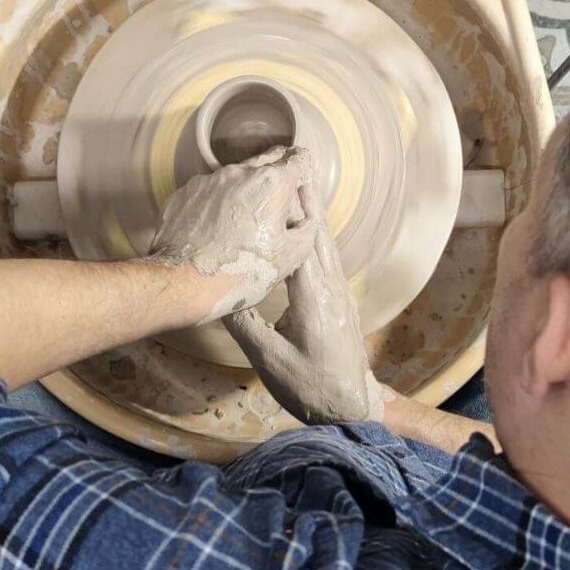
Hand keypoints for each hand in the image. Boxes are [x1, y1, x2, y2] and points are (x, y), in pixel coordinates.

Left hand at [149, 146, 318, 324]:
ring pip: (237, 175)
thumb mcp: (291, 257)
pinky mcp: (186, 192)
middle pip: (267, 160)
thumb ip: (307, 229)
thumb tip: (305, 220)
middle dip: (276, 178)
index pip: (298, 159)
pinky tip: (218, 229)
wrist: (183, 283)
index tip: (300, 184)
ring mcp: (209, 180)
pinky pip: (210, 190)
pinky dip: (218, 202)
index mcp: (271, 184)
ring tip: (243, 225)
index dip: (303, 171)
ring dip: (245, 191)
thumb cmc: (240, 272)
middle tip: (276, 206)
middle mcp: (240, 172)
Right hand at [223, 176, 383, 423]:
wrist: (352, 408)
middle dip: (307, 198)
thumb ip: (245, 325)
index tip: (283, 180)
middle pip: (318, 235)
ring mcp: (339, 294)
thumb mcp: (270, 362)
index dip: (292, 211)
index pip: (300, 245)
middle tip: (297, 161)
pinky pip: (326, 258)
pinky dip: (315, 234)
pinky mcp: (338, 302)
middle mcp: (330, 290)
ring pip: (325, 244)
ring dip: (313, 212)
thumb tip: (218, 292)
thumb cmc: (310, 389)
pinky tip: (307, 224)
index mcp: (313, 300)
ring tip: (302, 181)